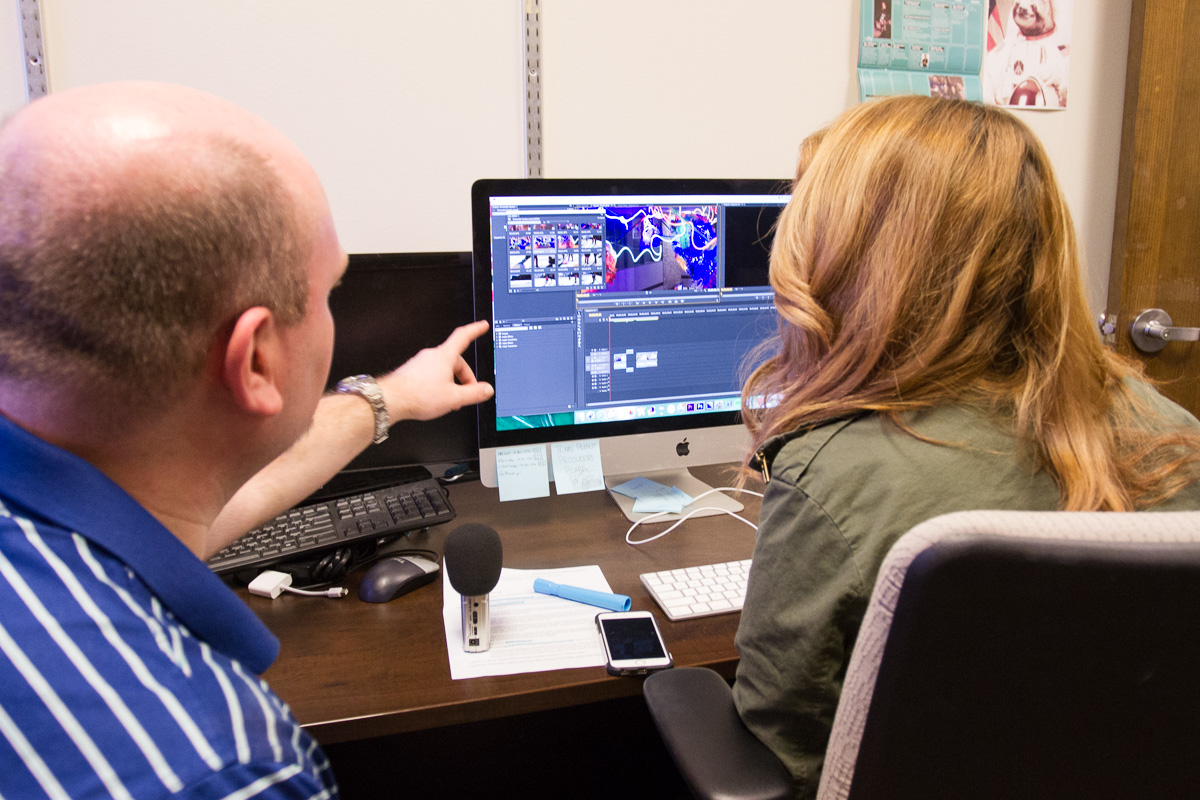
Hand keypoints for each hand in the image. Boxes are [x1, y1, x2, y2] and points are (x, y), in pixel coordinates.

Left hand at [377, 320, 493, 421]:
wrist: (390, 400)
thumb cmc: (417, 395)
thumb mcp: (454, 398)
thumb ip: (474, 393)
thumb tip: (487, 390)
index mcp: (444, 357)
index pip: (463, 337)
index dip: (475, 330)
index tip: (482, 325)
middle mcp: (431, 356)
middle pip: (455, 360)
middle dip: (464, 376)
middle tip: (468, 391)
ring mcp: (420, 363)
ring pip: (442, 369)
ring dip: (451, 382)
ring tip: (450, 399)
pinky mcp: (411, 371)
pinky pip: (431, 374)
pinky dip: (438, 384)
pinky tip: (435, 398)